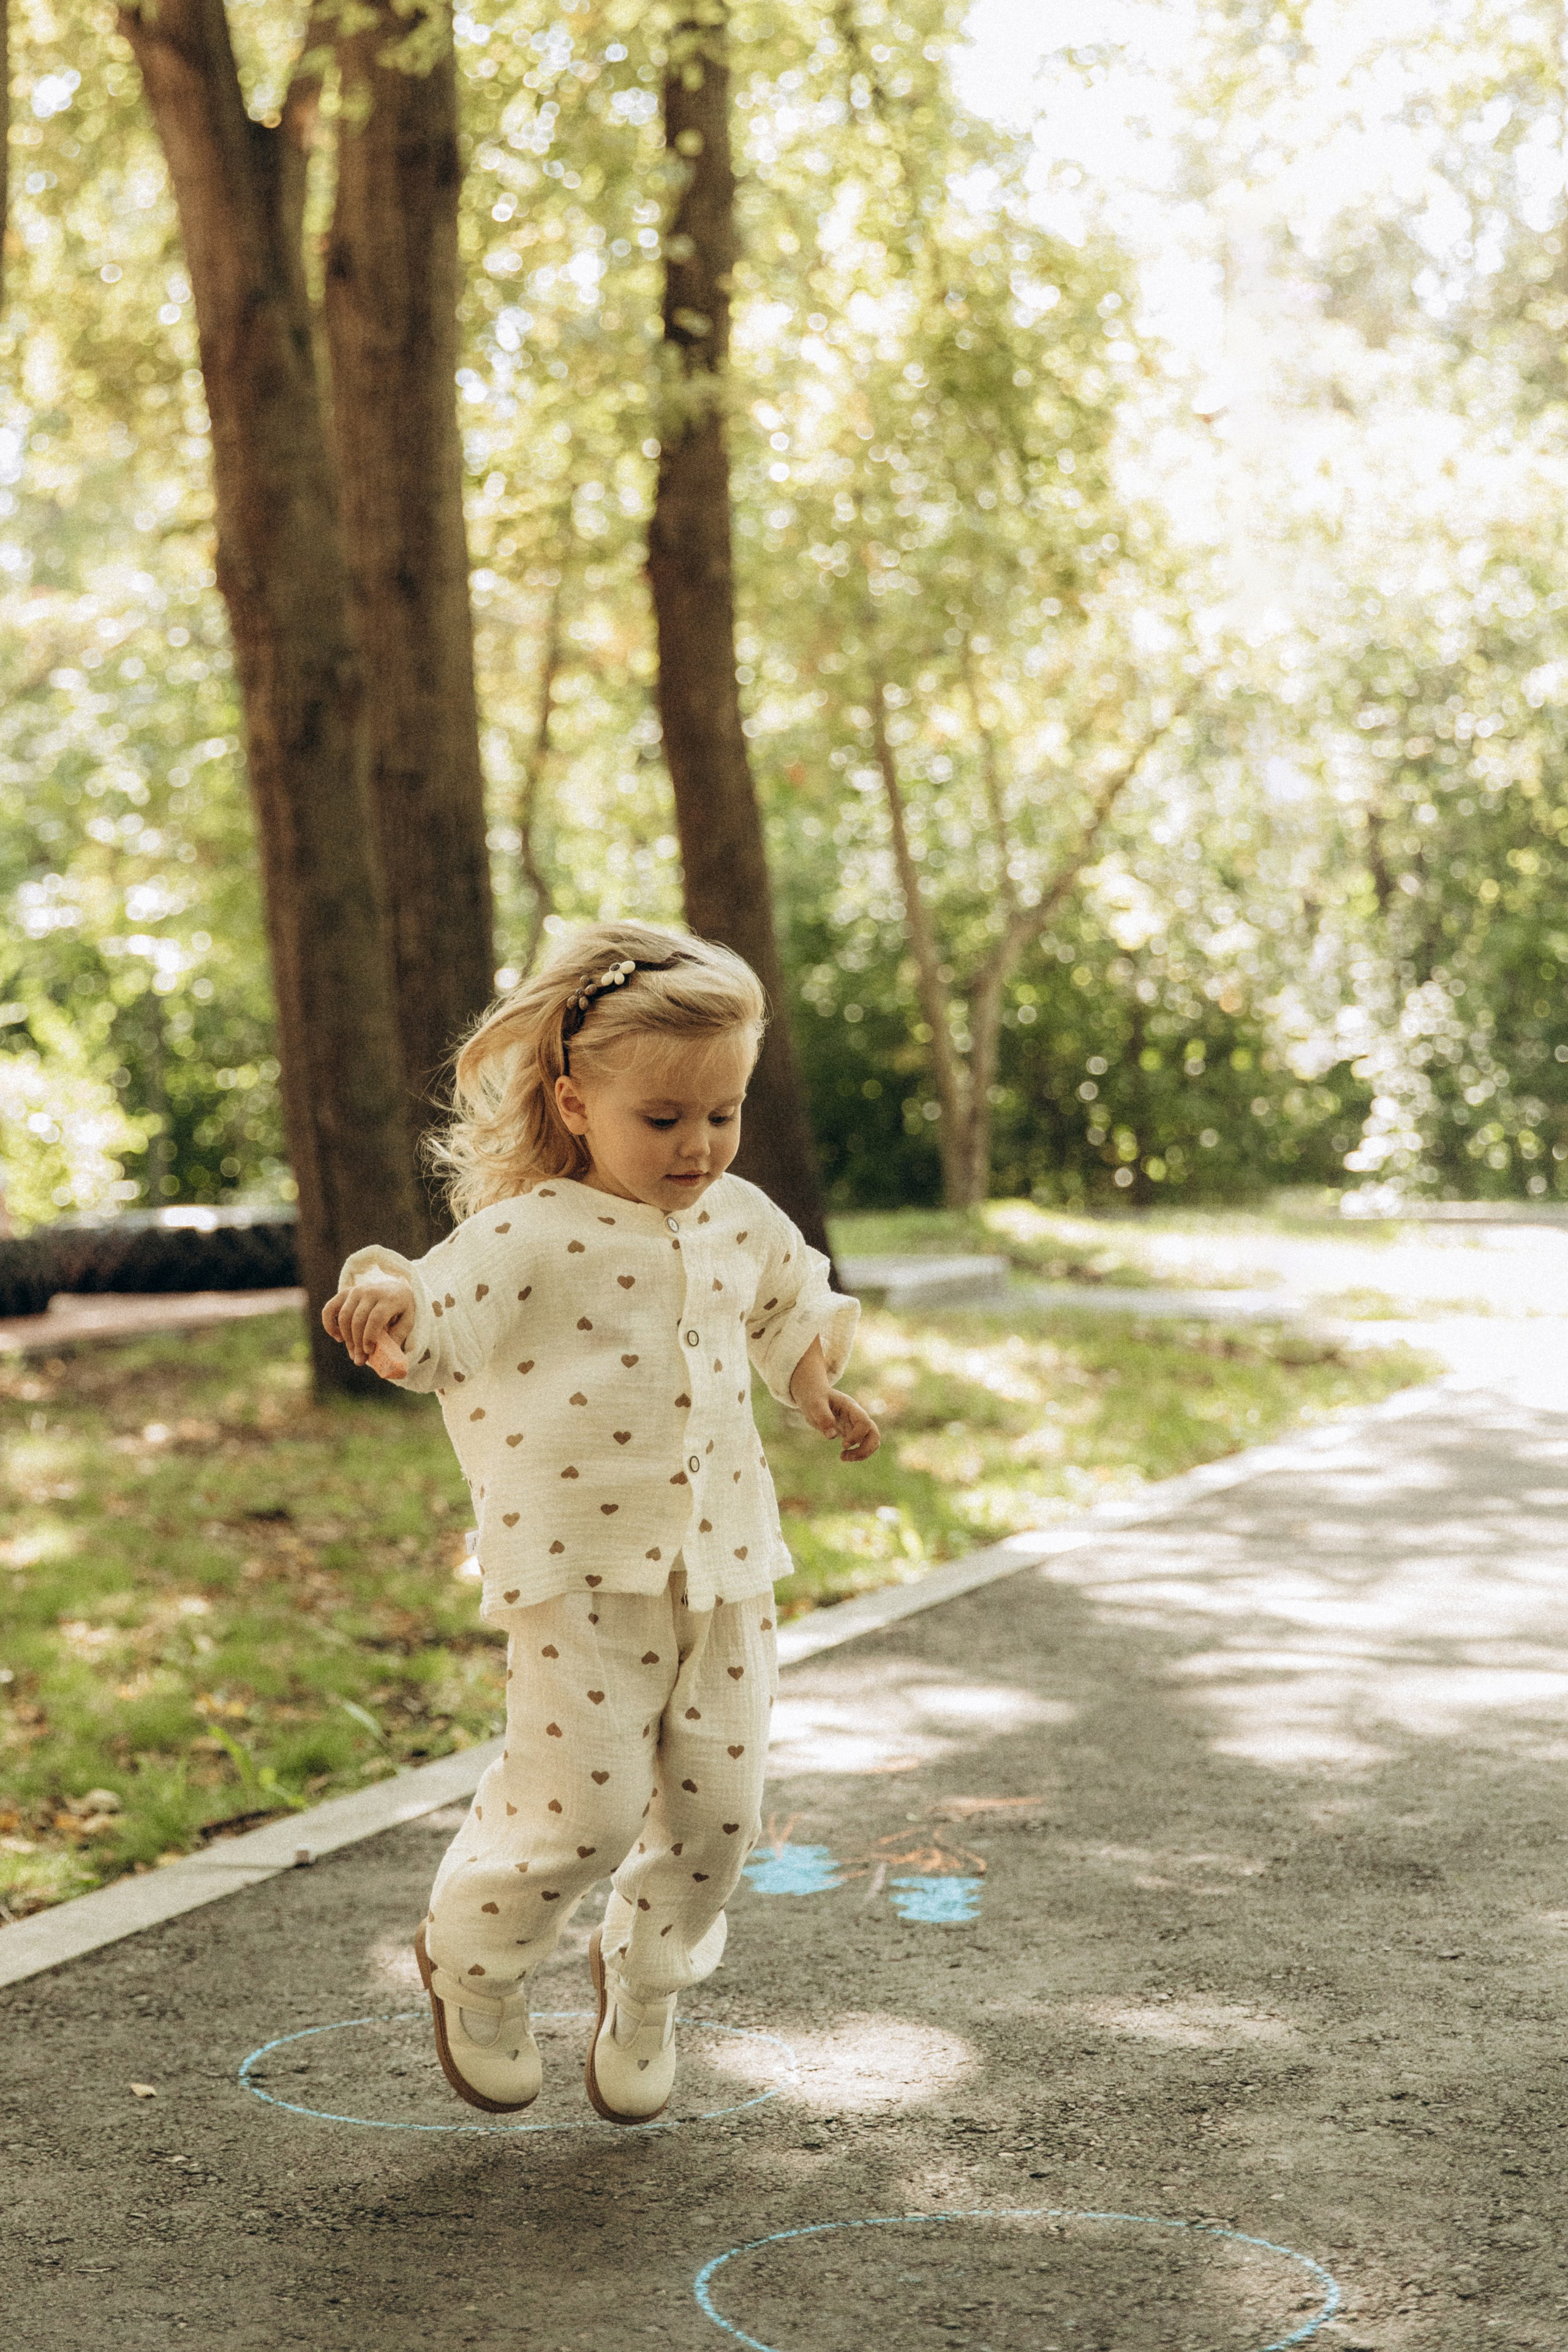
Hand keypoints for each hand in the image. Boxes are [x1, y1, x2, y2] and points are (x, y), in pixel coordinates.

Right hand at [321, 1280, 414, 1379]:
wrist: (395, 1288)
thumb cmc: (401, 1309)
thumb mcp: (408, 1320)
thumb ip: (398, 1335)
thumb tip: (385, 1355)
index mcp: (389, 1298)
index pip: (375, 1318)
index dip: (370, 1337)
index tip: (369, 1351)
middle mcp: (371, 1291)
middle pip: (358, 1320)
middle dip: (357, 1343)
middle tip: (360, 1359)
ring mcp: (356, 1291)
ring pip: (344, 1316)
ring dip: (346, 1338)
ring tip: (353, 1352)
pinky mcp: (345, 1293)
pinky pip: (329, 1309)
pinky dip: (329, 1324)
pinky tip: (338, 1337)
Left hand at [789, 1344, 880, 1460]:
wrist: (815, 1395)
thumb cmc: (814, 1397)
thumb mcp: (815, 1404)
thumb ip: (823, 1417)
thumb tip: (832, 1437)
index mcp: (851, 1407)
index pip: (864, 1422)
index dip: (857, 1435)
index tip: (843, 1445)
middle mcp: (857, 1416)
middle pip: (874, 1433)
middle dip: (865, 1449)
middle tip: (844, 1456)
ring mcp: (856, 1424)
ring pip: (872, 1440)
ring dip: (863, 1453)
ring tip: (843, 1458)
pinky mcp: (852, 1432)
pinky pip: (864, 1444)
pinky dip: (858, 1453)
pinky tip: (844, 1456)